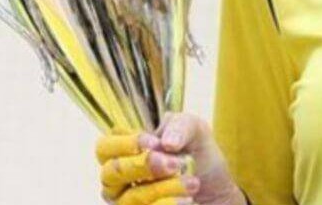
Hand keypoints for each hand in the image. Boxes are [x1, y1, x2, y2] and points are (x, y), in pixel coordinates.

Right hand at [96, 112, 242, 204]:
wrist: (217, 190)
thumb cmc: (199, 157)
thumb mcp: (196, 131)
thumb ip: (180, 125)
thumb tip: (166, 143)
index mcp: (125, 151)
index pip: (104, 147)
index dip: (125, 144)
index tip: (155, 143)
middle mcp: (120, 179)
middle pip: (111, 173)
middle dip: (144, 166)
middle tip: (175, 164)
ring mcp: (127, 202)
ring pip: (131, 197)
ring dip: (165, 187)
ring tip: (193, 182)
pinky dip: (167, 204)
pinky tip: (187, 200)